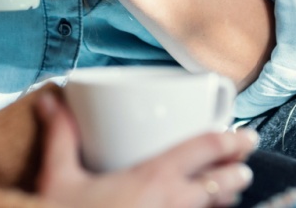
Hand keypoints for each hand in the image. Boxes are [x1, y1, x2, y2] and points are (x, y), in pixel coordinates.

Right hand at [35, 93, 254, 207]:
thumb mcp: (59, 177)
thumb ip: (60, 137)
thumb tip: (50, 99)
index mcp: (151, 178)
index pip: (202, 151)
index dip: (229, 141)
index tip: (245, 135)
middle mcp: (171, 204)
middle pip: (220, 186)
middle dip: (237, 172)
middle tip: (245, 163)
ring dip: (226, 199)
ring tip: (233, 190)